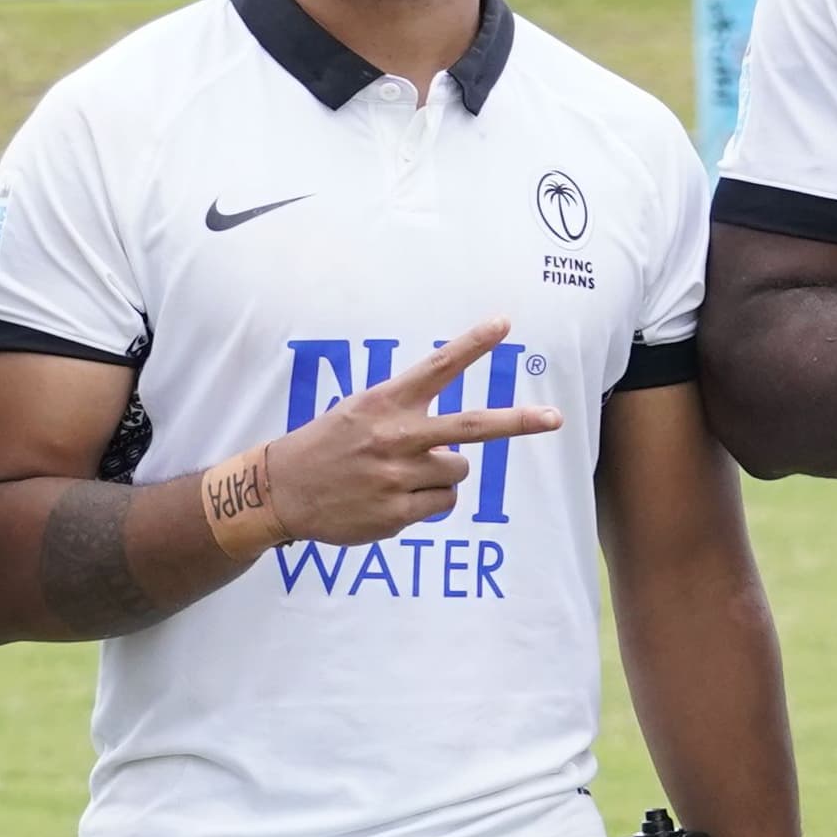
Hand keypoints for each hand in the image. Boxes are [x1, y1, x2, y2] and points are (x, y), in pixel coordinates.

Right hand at [261, 317, 563, 544]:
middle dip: (517, 422)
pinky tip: (391, 498)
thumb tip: (458, 438)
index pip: (437, 367)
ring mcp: (397, 477)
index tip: (504, 323)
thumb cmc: (328, 446)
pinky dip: (427, 502)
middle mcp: (396, 436)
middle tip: (555, 418)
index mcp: (385, 403)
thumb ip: (406, 411)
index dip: (472, 344)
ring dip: (440, 474)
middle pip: (471, 427)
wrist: (280, 491)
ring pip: (456, 472)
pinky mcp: (397, 513)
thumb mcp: (360, 410)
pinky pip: (441, 504)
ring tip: (400, 475)